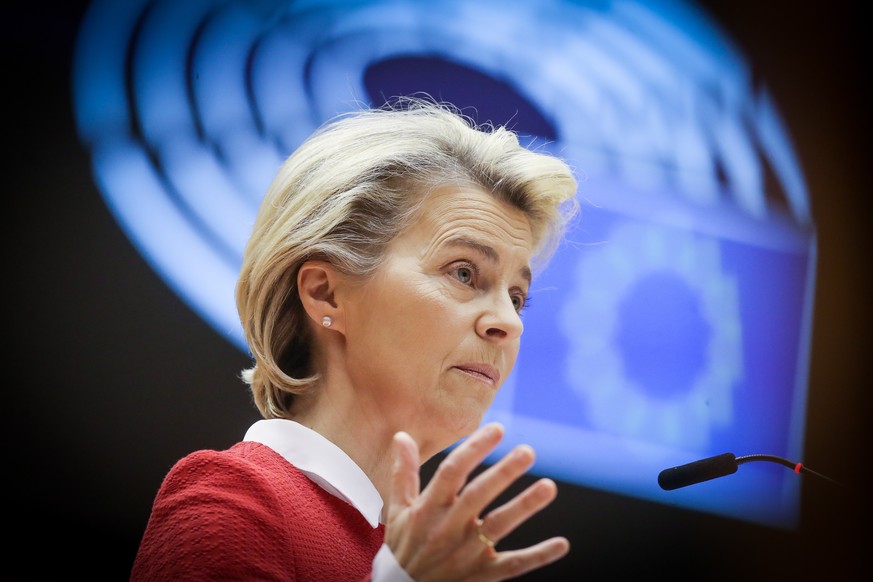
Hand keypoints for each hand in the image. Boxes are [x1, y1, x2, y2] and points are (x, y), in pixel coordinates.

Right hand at [385, 423, 569, 580]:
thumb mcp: (398, 510)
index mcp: (429, 508)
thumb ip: (404, 473)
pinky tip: (562, 544)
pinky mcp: (482, 574)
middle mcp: (448, 528)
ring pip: (499, 526)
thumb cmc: (404, 547)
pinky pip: (513, 564)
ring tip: (549, 486)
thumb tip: (402, 436)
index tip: (497, 429)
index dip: (474, 448)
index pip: (452, 471)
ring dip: (525, 506)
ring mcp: (467, 552)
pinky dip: (539, 556)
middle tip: (528, 451)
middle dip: (504, 472)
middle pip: (479, 495)